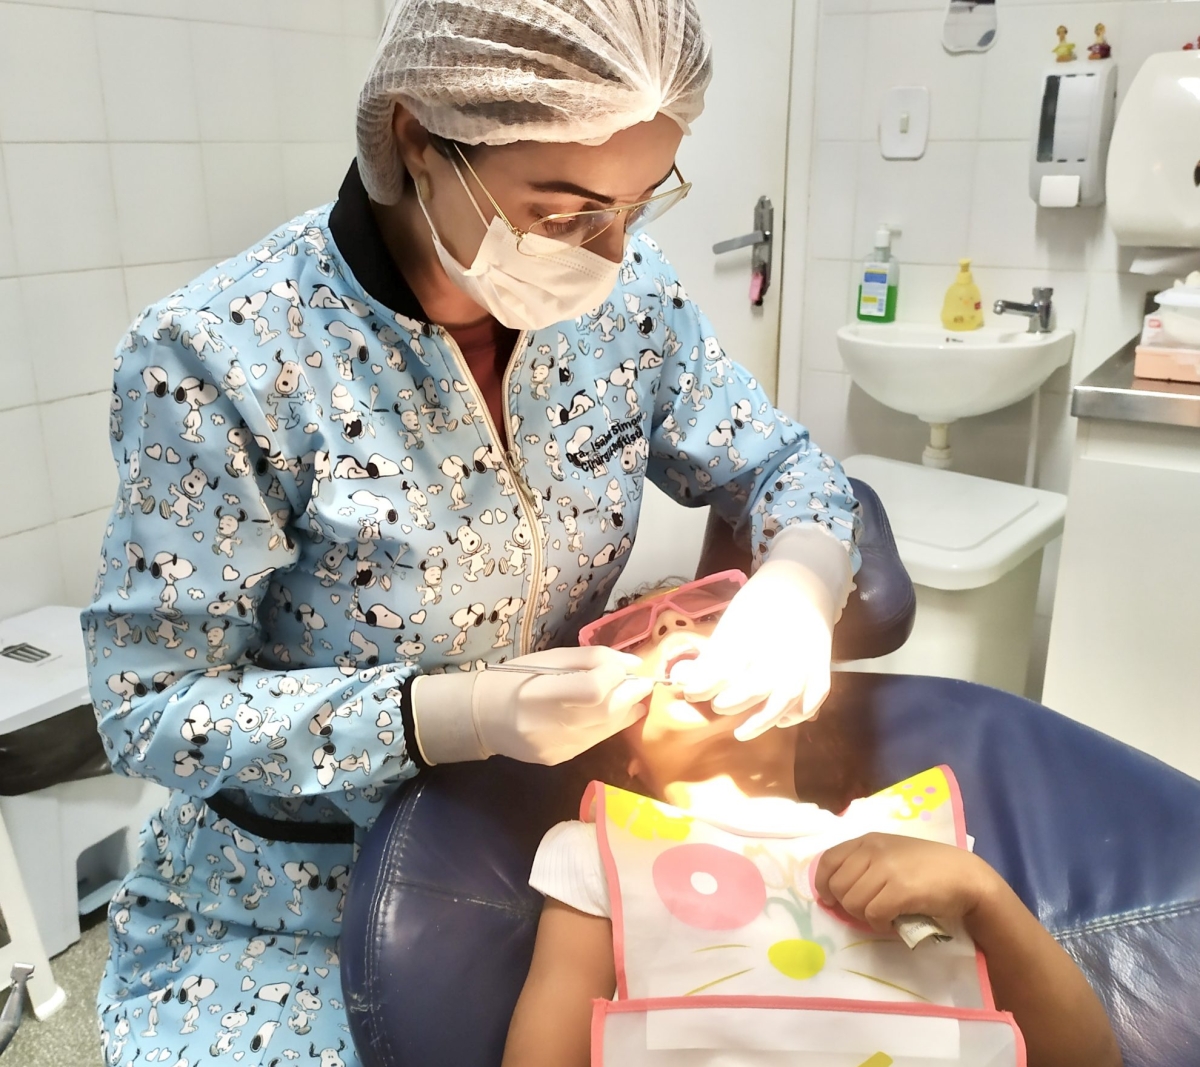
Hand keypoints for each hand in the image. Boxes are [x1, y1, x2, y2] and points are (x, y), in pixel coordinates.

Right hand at [412, 646, 653, 765]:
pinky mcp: (561, 760)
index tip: (628, 665)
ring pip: (607, 729)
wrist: (483, 718)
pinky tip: (611, 711)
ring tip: (631, 695)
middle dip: (631, 694)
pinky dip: (610, 723)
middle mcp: (548, 727)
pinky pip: (596, 740)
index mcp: (538, 694)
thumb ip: (591, 659)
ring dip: (627, 710)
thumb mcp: (548, 658)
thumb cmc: (514, 679)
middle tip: (642, 681)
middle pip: (606, 712)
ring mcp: (556, 748)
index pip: (592, 689)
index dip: (616, 675)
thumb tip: (632, 664)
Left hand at [673, 526, 850, 739]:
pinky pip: (808, 704)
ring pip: (780, 704)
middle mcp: (780, 654)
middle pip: (751, 690)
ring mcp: (804, 666)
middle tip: (715, 705)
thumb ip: (711, 655)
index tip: (687, 692)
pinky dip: (793, 715)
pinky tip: (778, 719)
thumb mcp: (731, 622)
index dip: (700, 687)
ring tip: (740, 730)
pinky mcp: (821, 673)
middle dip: (729, 703)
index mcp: (752, 636)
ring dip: (759, 721)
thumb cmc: (761, 601)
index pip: (721, 671)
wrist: (805, 584)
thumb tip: (683, 680)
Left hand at [814, 833, 997, 934]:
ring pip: (852, 903)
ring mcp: (886, 868)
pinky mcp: (900, 890)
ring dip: (865, 917)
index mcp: (868, 840)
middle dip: (848, 905)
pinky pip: (873, 915)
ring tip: (883, 915)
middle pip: (837, 886)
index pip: (827, 860)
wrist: (966, 877)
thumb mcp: (891, 854)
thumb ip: (864, 864)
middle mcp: (873, 850)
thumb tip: (832, 892)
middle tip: (868, 910)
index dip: (823, 884)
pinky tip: (892, 922)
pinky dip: (880, 925)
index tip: (830, 899)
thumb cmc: (928, 867)